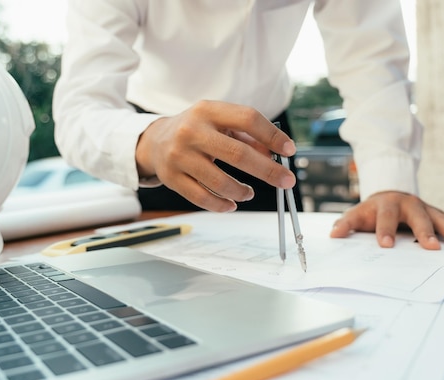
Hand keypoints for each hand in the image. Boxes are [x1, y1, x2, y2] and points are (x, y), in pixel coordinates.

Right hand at [135, 100, 296, 211]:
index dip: (272, 136)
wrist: (154, 142)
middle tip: (286, 181)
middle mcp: (191, 131)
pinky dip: (222, 205)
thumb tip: (274, 157)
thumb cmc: (197, 131)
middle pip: (237, 154)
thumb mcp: (220, 124)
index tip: (290, 150)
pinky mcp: (171, 179)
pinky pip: (202, 198)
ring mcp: (179, 156)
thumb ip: (248, 137)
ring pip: (220, 181)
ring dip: (242, 191)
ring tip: (250, 193)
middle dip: (267, 171)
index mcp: (207, 111)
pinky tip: (232, 204)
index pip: (247, 118)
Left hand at [329, 191, 443, 249]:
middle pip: (418, 217)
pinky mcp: (436, 214)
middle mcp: (408, 204)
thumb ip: (345, 224)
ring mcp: (425, 208)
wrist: (388, 196)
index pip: (385, 218)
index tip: (386, 245)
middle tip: (431, 247)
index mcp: (386, 205)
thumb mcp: (356, 215)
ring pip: (439, 218)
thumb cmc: (371, 211)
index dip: (385, 231)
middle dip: (424, 231)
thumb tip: (334, 235)